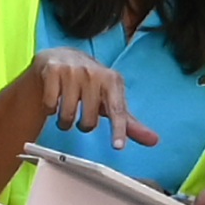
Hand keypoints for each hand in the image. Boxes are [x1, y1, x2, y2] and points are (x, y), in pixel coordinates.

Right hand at [26, 51, 159, 145]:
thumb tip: (154, 141)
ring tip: (66, 112)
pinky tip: (54, 100)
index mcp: (112, 80)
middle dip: (83, 125)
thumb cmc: (90, 84)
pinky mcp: (53, 71)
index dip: (118, 129)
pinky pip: (50, 106)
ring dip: (65, 122)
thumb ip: (129, 123)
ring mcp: (72, 71)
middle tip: (81, 117)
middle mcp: (93, 73)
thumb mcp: (110, 99)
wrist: (62, 57)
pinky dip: (50, 110)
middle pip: (88, 120)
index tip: (118, 146)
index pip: (117, 111)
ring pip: (67, 115)